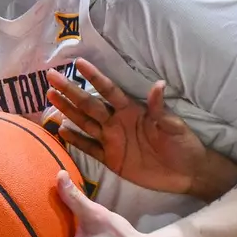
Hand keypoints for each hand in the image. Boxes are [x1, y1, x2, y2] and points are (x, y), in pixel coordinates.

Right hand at [44, 59, 207, 194]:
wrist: (186, 173)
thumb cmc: (183, 144)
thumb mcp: (173, 126)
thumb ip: (160, 109)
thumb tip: (159, 85)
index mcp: (132, 110)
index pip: (109, 90)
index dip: (95, 77)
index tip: (79, 63)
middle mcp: (117, 122)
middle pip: (89, 104)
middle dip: (71, 91)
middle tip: (51, 77)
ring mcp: (112, 140)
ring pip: (85, 122)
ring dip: (68, 111)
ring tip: (50, 97)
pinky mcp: (111, 159)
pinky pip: (89, 147)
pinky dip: (76, 139)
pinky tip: (61, 130)